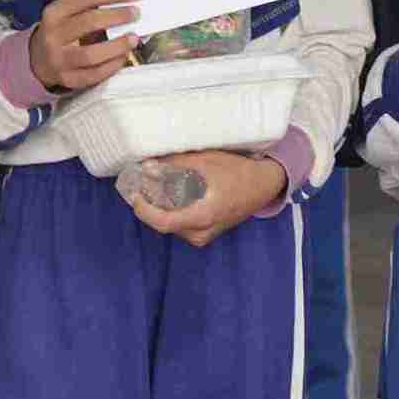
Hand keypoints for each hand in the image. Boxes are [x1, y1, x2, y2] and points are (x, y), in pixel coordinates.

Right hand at [27, 0, 144, 92]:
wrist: (38, 61)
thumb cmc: (61, 33)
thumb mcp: (67, 15)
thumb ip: (91, 8)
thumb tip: (128, 3)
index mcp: (54, 13)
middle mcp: (53, 35)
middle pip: (88, 22)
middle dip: (117, 16)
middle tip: (136, 14)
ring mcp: (59, 59)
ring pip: (91, 54)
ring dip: (117, 45)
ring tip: (133, 38)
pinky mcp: (68, 79)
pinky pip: (95, 74)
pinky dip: (113, 65)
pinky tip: (123, 56)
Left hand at [127, 150, 288, 247]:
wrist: (263, 185)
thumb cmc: (237, 172)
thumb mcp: (206, 161)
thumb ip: (176, 164)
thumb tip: (147, 166)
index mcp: (202, 216)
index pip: (163, 222)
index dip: (144, 210)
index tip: (135, 194)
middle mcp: (201, 232)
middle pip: (164, 224)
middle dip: (149, 206)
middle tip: (140, 185)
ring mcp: (204, 236)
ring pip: (172, 226)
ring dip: (160, 209)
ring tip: (154, 187)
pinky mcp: (206, 234)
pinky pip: (181, 226)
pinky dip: (172, 212)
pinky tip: (170, 195)